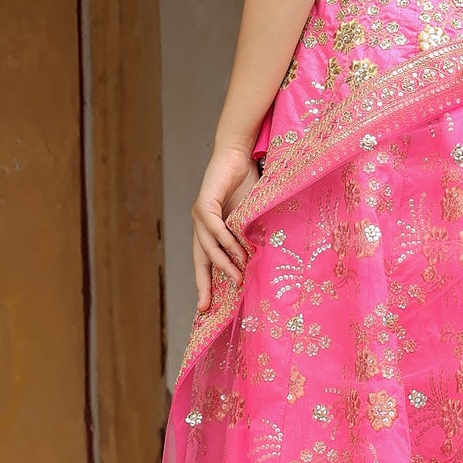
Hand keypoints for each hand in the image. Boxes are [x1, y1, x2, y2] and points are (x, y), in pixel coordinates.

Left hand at [192, 143, 260, 310]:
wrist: (239, 154)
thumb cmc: (247, 183)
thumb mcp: (251, 216)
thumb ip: (251, 236)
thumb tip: (263, 261)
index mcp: (209, 230)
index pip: (205, 262)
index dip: (206, 283)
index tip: (207, 308)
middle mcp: (200, 225)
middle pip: (200, 260)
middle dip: (203, 285)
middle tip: (208, 306)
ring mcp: (200, 215)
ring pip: (208, 247)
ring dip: (224, 264)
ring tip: (238, 278)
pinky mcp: (204, 204)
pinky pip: (215, 229)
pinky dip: (227, 242)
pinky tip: (239, 253)